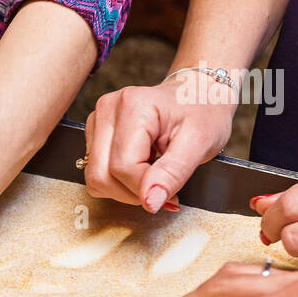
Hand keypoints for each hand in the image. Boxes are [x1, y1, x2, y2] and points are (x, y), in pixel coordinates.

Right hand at [84, 75, 237, 211]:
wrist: (197, 94)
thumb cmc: (202, 112)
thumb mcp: (200, 143)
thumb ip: (173, 173)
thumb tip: (150, 201)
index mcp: (132, 106)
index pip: (123, 167)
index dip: (146, 189)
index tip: (171, 194)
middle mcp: (107, 109)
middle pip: (101, 175)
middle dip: (132, 192)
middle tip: (162, 186)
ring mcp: (97, 120)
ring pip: (94, 178)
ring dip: (124, 188)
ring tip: (152, 173)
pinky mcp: (94, 132)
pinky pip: (96, 172)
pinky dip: (118, 181)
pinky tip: (139, 167)